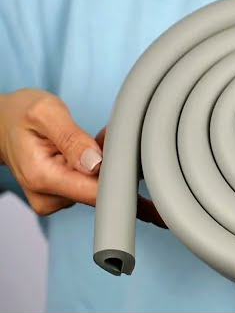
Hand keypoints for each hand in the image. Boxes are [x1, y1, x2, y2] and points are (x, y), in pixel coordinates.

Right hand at [0, 88, 165, 227]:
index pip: (95, 194)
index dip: (123, 184)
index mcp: (43, 177)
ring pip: (101, 188)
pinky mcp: (65, 196)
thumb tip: (96, 164)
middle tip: (116, 139)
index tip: (142, 173)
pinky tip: (96, 151)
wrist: (1, 124)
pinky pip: (94, 186)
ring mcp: (57, 200)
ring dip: (110, 166)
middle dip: (118, 167)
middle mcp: (50, 197)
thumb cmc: (21, 114)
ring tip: (99, 140)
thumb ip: (72, 138)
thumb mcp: (45, 112)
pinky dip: (102, 169)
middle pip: (102, 192)